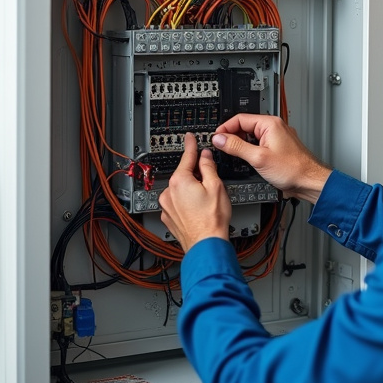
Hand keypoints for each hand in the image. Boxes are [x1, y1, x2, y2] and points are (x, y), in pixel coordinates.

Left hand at [159, 132, 231, 251]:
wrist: (206, 245)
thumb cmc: (212, 219)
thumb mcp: (216, 186)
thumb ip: (208, 167)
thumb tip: (204, 156)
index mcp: (180, 181)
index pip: (187, 156)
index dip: (191, 145)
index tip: (189, 137)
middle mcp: (169, 192)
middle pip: (184, 175)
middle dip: (196, 176)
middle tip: (211, 184)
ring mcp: (167, 206)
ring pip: (180, 191)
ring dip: (191, 191)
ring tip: (206, 203)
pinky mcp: (168, 218)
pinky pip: (177, 204)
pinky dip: (187, 204)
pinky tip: (199, 211)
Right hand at [212, 114, 331, 203]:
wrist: (310, 181)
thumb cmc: (293, 169)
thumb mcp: (258, 158)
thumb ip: (237, 147)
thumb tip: (220, 139)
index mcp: (270, 124)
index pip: (240, 119)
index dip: (225, 128)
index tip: (216, 138)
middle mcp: (274, 127)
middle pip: (245, 127)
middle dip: (232, 137)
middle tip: (222, 148)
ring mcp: (277, 138)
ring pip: (252, 137)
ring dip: (241, 145)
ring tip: (234, 155)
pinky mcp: (278, 148)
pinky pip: (259, 144)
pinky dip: (250, 150)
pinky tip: (247, 160)